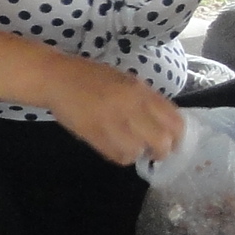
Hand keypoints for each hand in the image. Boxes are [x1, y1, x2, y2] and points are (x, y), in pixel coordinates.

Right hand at [48, 58, 186, 167]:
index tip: (173, 140)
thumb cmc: (92, 77)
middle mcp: (130, 106)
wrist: (57, 78)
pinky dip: (120, 156)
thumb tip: (165, 124)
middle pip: (161, 141)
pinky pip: (116, 156)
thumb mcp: (127, 81)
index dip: (178, 136)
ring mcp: (110, 121)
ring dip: (137, 153)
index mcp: (141, 91)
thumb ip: (147, 100)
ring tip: (130, 147)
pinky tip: (115, 148)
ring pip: (138, 151)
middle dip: (162, 151)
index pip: (175, 121)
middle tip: (154, 151)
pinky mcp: (93, 134)